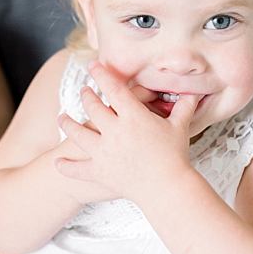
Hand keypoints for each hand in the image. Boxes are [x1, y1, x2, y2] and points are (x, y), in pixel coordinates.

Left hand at [55, 61, 199, 202]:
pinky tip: (58, 162)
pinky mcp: (100, 172)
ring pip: (78, 133)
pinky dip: (67, 166)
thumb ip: (184, 108)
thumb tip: (194, 93)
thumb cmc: (175, 157)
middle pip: (93, 107)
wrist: (167, 188)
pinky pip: (78, 169)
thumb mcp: (179, 128)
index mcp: (133, 116)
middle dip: (86, 96)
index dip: (102, 74)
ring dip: (68, 123)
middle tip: (84, 91)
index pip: (114, 89)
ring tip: (62, 117)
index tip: (93, 65)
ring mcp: (104, 151)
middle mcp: (114, 130)